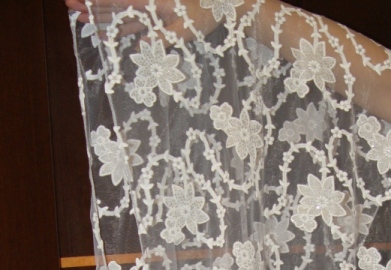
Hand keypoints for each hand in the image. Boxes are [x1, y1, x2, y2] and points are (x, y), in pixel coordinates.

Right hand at [64, 0, 222, 40]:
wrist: (222, 8)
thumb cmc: (204, 16)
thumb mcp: (185, 29)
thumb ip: (163, 37)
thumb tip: (141, 45)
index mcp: (151, 0)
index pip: (118, 1)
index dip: (97, 3)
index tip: (79, 3)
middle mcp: (147, 3)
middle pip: (114, 3)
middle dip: (92, 6)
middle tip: (70, 7)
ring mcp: (151, 11)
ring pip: (120, 13)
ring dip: (100, 15)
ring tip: (80, 17)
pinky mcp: (156, 19)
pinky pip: (132, 22)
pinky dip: (117, 25)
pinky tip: (103, 29)